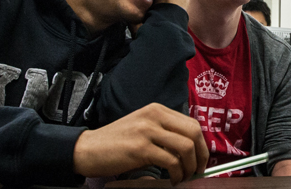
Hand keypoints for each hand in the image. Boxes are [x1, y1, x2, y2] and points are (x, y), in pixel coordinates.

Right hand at [73, 103, 208, 184]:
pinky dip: (177, 174)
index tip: (201, 159)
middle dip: (201, 155)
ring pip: (185, 147)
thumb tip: (190, 150)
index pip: (192, 123)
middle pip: (193, 132)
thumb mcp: (143, 128)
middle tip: (198, 170)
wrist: (88, 149)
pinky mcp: (140, 148)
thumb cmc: (116, 143)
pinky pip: (171, 161)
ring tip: (184, 177)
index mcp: (157, 110)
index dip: (202, 144)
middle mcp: (154, 116)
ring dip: (190, 167)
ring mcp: (147, 131)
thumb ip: (164, 132)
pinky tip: (172, 180)